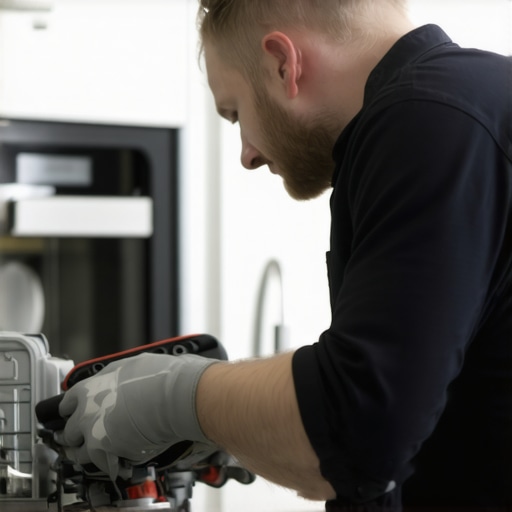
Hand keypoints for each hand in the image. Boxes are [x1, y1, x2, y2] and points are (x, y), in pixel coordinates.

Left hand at [55, 352, 219, 479]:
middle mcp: (86, 412)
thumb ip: (116, 377)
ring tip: (99, 452)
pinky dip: (109, 464)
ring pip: (78, 453)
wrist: (176, 396)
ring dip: (88, 452)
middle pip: (69, 430)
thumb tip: (119, 379)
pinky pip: (101, 465)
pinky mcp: (108, 453)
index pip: (67, 404)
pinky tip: (119, 459)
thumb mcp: (133, 365)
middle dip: (78, 433)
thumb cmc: (160, 377)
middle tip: (89, 433)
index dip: (74, 409)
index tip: (78, 413)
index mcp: (90, 388)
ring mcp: (95, 434)